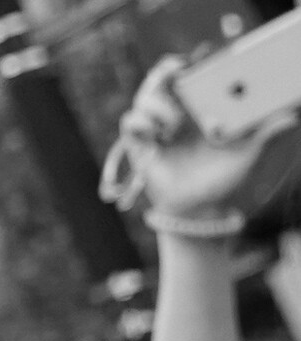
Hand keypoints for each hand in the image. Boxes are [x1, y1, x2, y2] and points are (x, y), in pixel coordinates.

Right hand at [116, 56, 294, 217]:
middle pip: (162, 78)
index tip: (203, 54)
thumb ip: (267, 134)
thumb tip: (292, 117)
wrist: (200, 210)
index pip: (193, 76)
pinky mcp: (139, 144)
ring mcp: (157, 128)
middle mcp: (177, 114)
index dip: (194, 61)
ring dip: (158, 103)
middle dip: (168, 68)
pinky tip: (157, 135)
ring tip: (173, 123)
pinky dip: (142, 123)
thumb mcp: (249, 153)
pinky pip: (131, 122)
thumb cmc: (224, 180)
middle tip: (179, 67)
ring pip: (145, 96)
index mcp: (201, 109)